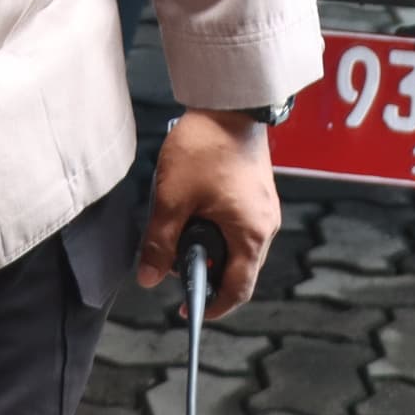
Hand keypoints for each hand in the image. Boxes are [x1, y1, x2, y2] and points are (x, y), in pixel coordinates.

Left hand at [137, 108, 282, 316]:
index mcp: (250, 234)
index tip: (187, 310)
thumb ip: (160, 243)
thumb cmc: (205, 148)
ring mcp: (264, 210)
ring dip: (209, 248)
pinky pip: (239, 227)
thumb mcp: (172, 199)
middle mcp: (265, 226)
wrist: (229, 103)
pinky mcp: (258, 195)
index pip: (238, 289)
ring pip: (237, 248)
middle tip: (173, 259)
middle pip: (238, 270)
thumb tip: (149, 278)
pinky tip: (194, 212)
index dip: (212, 306)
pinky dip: (217, 231)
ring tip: (180, 229)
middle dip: (205, 272)